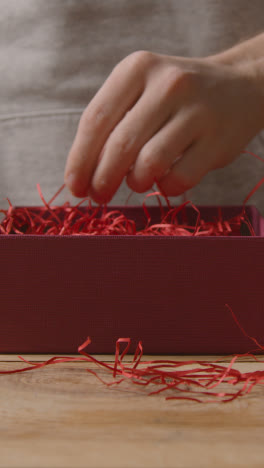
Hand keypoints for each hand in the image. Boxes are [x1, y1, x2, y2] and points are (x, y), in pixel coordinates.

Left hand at [64, 50, 263, 202]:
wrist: (239, 87)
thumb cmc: (176, 97)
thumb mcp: (142, 90)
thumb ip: (112, 123)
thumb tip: (83, 175)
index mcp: (138, 68)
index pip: (95, 119)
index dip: (79, 160)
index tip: (74, 186)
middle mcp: (168, 84)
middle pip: (120, 146)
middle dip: (102, 180)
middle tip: (98, 197)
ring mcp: (197, 112)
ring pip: (149, 164)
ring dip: (135, 183)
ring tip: (137, 182)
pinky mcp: (217, 141)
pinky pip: (179, 178)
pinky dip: (165, 188)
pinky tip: (164, 180)